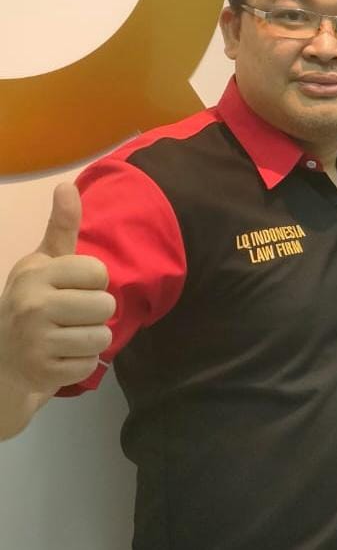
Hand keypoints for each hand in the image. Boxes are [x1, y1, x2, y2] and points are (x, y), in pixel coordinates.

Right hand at [0, 183, 113, 393]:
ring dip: (90, 341)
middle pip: (105, 306)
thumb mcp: (44, 263)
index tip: (72, 288)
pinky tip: (59, 357)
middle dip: (95, 314)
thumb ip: (62, 227)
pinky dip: (80, 364)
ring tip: (66, 337)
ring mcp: (35, 340)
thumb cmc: (33, 302)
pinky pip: (89, 364)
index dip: (93, 283)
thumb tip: (67, 185)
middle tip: (70, 317)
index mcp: (36, 274)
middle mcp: (32, 304)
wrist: (2, 356)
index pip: (98, 272)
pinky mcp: (42, 372)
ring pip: (101, 337)